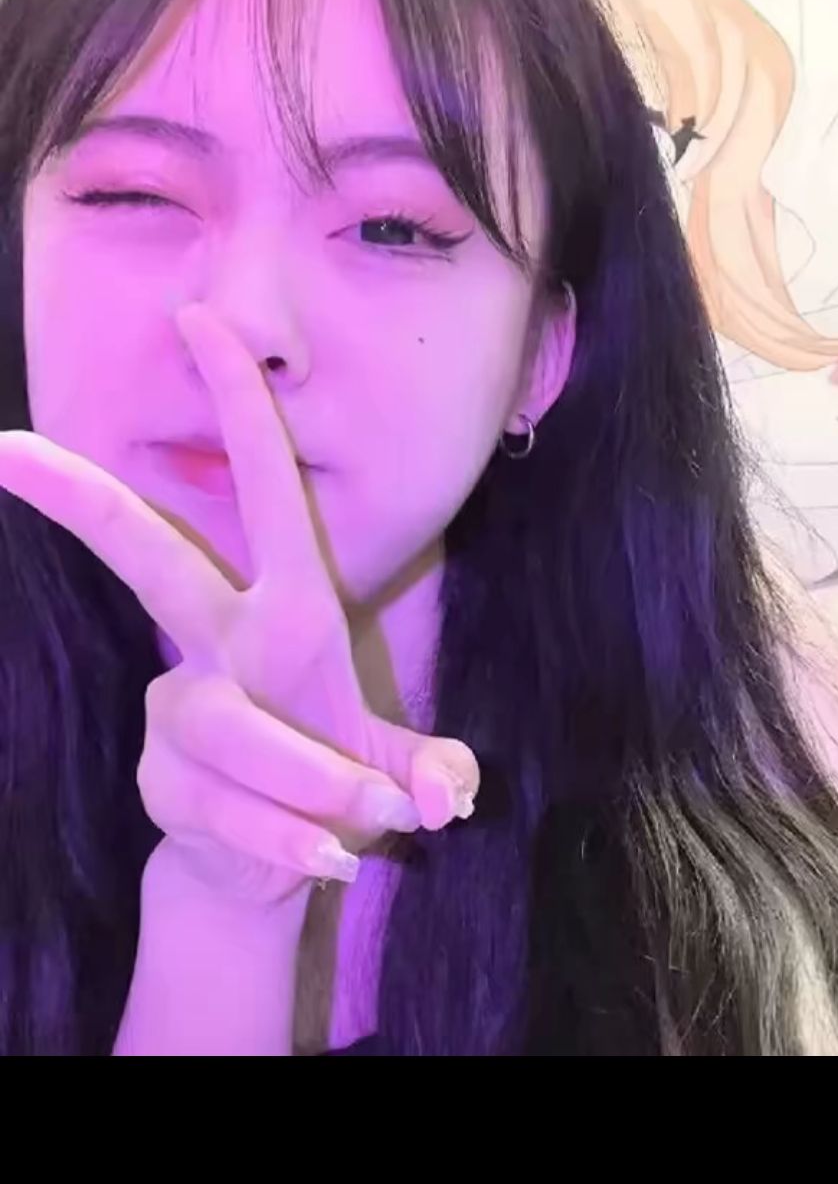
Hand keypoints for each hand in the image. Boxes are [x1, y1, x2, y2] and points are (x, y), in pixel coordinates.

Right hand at [0, 304, 479, 906]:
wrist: (277, 862)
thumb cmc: (338, 781)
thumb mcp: (406, 774)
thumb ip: (436, 775)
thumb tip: (448, 796)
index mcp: (286, 609)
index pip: (262, 488)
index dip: (236, 406)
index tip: (196, 320)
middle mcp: (223, 645)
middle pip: (148, 556)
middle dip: (82, 502)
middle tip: (4, 446)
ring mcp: (183, 711)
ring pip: (229, 727)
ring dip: (307, 780)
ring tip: (365, 828)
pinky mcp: (164, 780)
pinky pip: (230, 808)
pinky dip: (286, 841)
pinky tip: (326, 862)